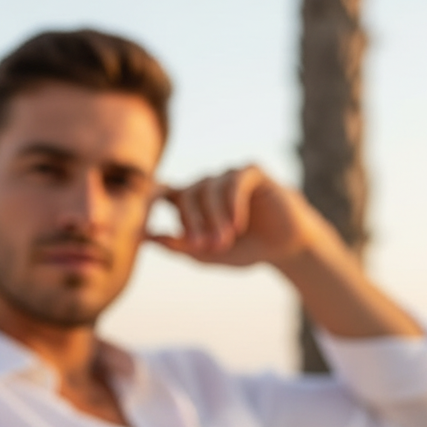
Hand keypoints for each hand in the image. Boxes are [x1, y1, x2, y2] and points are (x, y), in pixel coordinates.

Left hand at [146, 165, 323, 268]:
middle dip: (192, 223)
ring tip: (224, 242)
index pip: (161, 192)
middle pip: (185, 195)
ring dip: (214, 218)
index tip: (141, 217)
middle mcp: (206, 184)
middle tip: (202, 247)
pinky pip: (234, 182)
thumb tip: (146, 238)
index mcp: (190, 202)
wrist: (285, 246)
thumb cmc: (244, 249)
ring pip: (209, 189)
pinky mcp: (251, 172)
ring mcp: (227, 175)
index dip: (149, 199)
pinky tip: (237, 225)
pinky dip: (232, 204)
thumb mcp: (208, 254)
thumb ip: (178, 246)